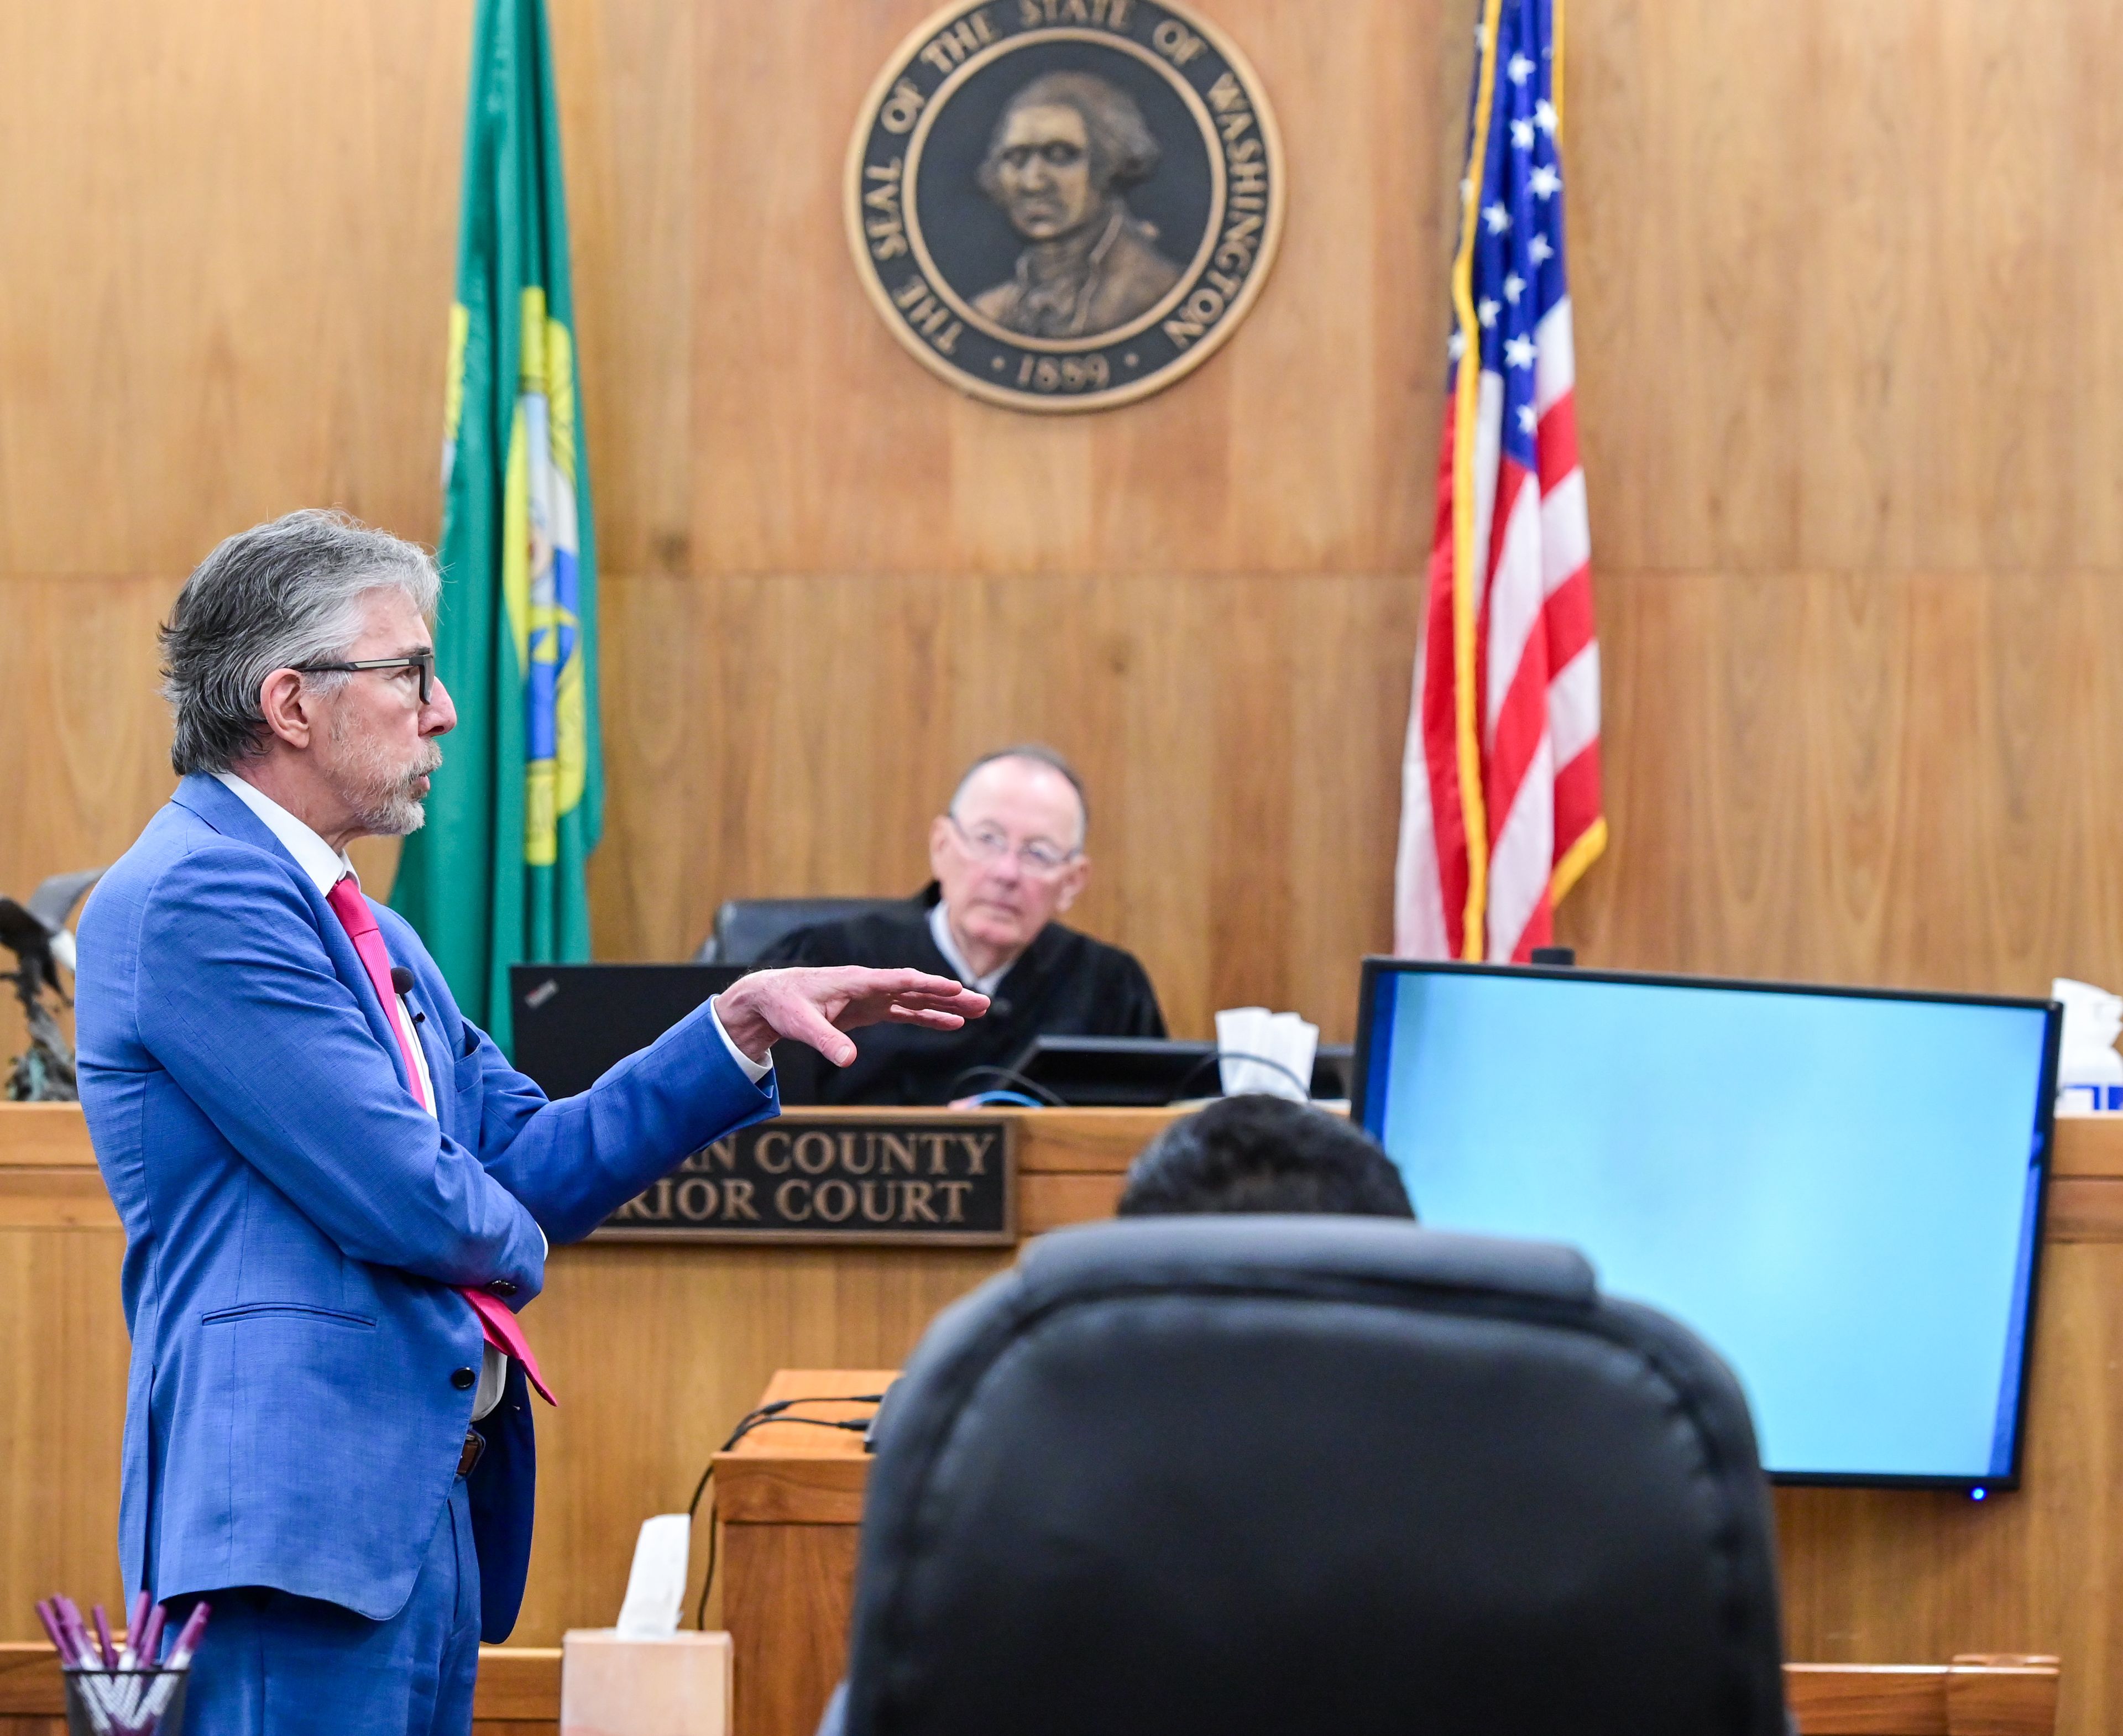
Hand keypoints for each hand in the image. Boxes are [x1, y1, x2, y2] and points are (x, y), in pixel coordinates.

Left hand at [716, 967, 989, 1068]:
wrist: (770, 999)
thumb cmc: (785, 1006)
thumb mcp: (801, 1025)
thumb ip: (826, 1042)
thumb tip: (848, 1060)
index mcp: (857, 982)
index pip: (899, 981)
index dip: (927, 986)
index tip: (954, 989)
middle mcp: (870, 986)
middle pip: (917, 989)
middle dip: (950, 996)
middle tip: (982, 1002)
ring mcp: (872, 997)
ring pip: (916, 999)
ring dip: (946, 1005)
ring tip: (977, 1011)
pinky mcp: (869, 1009)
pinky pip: (905, 1011)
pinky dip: (927, 1016)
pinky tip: (949, 1023)